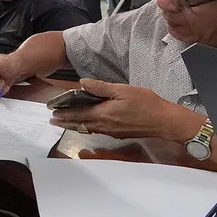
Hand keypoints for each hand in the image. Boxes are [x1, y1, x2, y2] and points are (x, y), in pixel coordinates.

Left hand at [49, 79, 200, 140]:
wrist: (164, 121)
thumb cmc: (145, 103)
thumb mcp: (123, 90)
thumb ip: (101, 88)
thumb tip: (82, 83)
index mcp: (103, 114)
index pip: (77, 114)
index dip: (64, 112)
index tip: (52, 111)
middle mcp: (104, 125)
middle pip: (79, 124)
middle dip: (65, 122)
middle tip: (53, 120)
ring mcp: (110, 131)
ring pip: (87, 128)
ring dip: (74, 125)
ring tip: (64, 123)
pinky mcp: (117, 133)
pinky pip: (96, 130)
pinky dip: (86, 127)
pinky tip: (86, 125)